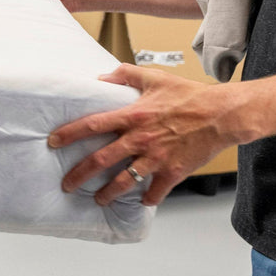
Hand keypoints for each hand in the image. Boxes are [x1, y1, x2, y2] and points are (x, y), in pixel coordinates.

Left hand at [48, 64, 236, 206]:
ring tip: (98, 200)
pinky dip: (147, 198)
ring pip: (124, 181)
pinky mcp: (173, 172)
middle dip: (79, 175)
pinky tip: (141, 200)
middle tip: (67, 184)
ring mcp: (156, 158)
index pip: (92, 125)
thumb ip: (126, 75)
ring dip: (108, 193)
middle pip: (101, 160)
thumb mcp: (154, 78)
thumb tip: (102, 76)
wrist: (222, 114)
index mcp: (133, 116)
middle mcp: (140, 139)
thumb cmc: (189, 95)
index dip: (69, 134)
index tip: (53, 142)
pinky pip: (155, 191)